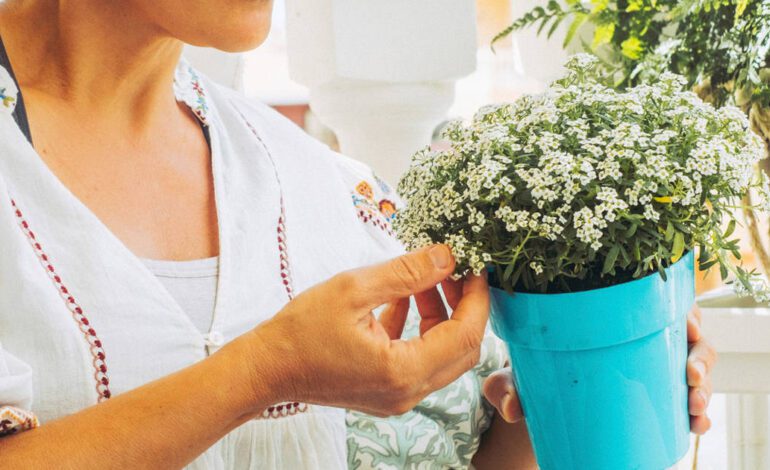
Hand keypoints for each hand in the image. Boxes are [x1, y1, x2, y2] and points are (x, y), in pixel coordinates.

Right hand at [245, 245, 489, 416]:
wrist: (265, 369)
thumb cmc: (300, 331)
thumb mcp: (354, 289)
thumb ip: (407, 272)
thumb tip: (447, 256)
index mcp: (403, 372)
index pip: (466, 335)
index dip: (477, 297)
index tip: (476, 265)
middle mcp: (407, 392)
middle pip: (461, 349)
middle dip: (463, 305)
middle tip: (454, 269)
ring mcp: (398, 397)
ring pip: (441, 353)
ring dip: (440, 314)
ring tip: (425, 277)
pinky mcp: (386, 391)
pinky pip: (418, 358)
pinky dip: (418, 327)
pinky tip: (403, 296)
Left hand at [483, 306, 717, 432]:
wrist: (537, 406)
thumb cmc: (531, 374)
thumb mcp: (515, 376)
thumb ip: (505, 387)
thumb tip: (510, 405)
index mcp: (611, 317)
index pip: (658, 301)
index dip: (683, 309)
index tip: (690, 325)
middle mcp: (639, 338)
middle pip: (687, 334)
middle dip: (700, 353)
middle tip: (691, 374)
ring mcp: (652, 369)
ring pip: (694, 367)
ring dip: (704, 386)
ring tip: (694, 405)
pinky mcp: (656, 400)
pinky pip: (686, 403)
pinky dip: (697, 415)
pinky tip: (696, 425)